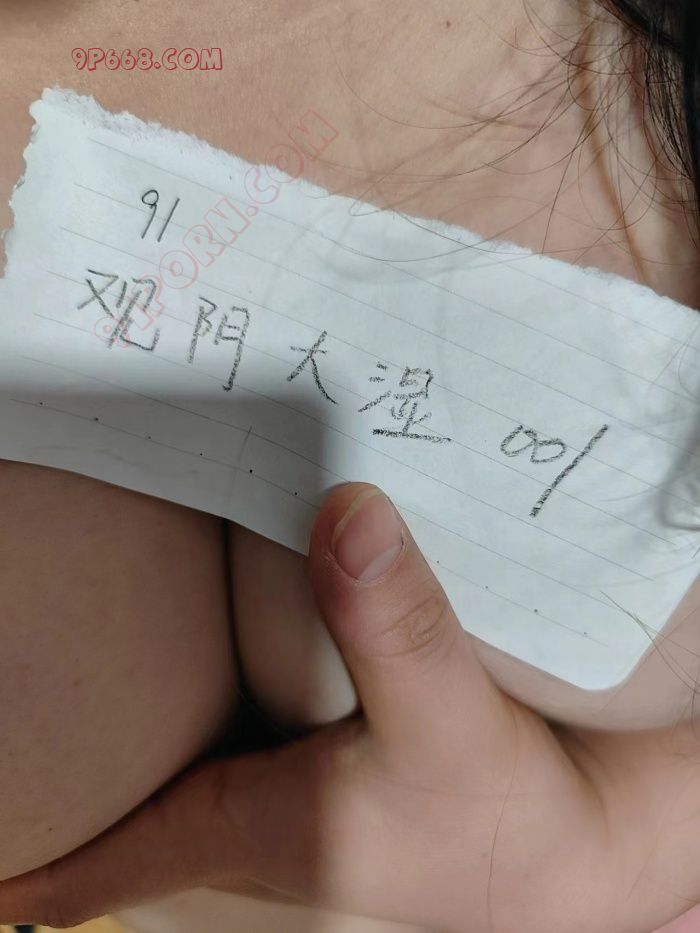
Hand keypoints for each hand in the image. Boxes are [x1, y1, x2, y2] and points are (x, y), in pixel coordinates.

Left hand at [1, 482, 699, 932]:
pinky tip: (226, 657)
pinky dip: (220, 703)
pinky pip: (247, 740)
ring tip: (96, 686)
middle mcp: (262, 821)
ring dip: (146, 738)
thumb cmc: (509, 815)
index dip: (35, 860)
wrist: (579, 840)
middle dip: (78, 777)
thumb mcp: (450, 722)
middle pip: (137, 805)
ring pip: (189, 772)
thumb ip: (397, 622)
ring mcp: (298, 801)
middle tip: (23, 716)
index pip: (113, 854)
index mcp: (256, 825)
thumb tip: (346, 513)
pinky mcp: (335, 773)